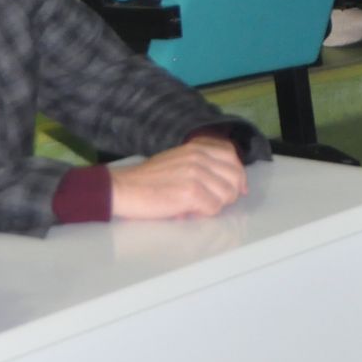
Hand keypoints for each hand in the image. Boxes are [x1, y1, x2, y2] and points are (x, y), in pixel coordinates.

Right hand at [109, 139, 248, 219]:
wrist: (124, 188)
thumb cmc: (147, 179)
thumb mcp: (177, 160)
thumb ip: (200, 163)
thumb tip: (226, 181)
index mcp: (195, 148)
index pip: (230, 154)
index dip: (237, 172)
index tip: (236, 187)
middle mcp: (198, 157)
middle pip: (234, 175)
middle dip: (230, 192)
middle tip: (215, 202)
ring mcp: (196, 174)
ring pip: (227, 194)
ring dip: (215, 204)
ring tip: (197, 206)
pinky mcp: (191, 193)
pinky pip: (214, 207)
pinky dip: (204, 213)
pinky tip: (189, 211)